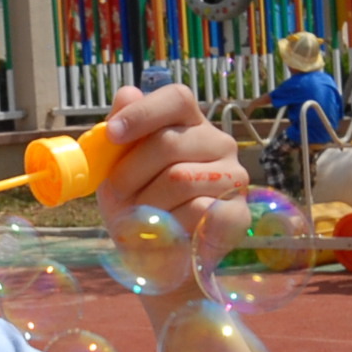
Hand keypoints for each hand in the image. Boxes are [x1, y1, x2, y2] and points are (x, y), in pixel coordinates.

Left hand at [100, 83, 247, 235]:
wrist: (156, 257)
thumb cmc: (137, 204)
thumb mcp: (116, 169)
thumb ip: (120, 134)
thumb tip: (127, 93)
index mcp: (189, 123)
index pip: (176, 98)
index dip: (143, 112)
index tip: (113, 134)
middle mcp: (218, 143)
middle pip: (168, 143)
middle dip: (130, 173)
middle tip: (116, 194)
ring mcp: (233, 177)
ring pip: (179, 179)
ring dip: (147, 203)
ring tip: (140, 217)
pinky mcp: (238, 212)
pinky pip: (198, 210)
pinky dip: (171, 225)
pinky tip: (167, 232)